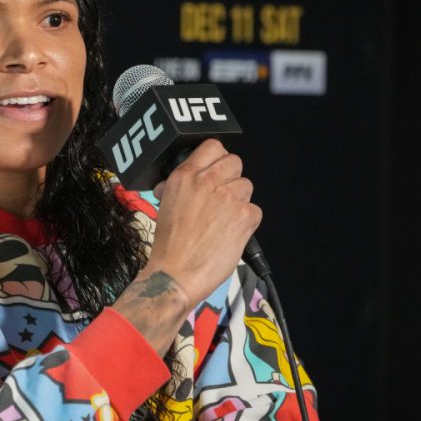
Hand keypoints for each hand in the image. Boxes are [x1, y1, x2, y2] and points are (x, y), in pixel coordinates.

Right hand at [148, 138, 261, 305]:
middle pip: (234, 162)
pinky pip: (255, 210)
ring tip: (224, 219)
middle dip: (230, 178)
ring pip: (246, 186)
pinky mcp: (244, 216)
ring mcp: (228, 197)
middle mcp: (207, 181)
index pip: (212, 147)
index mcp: (185, 176)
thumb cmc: (168, 245)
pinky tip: (232, 233)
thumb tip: (188, 182)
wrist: (176, 273)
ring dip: (239, 200)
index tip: (216, 169)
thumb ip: (180, 186)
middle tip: (222, 196)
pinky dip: (247, 222)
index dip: (217, 158)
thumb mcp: (165, 205)